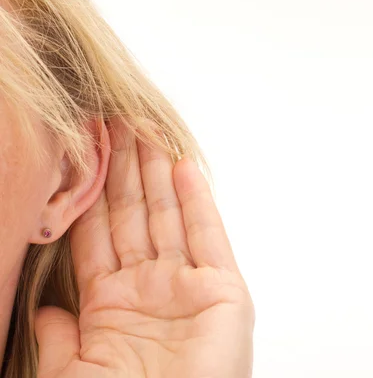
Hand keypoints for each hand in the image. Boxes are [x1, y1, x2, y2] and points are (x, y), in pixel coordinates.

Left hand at [34, 119, 253, 377]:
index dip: (89, 193)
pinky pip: (207, 236)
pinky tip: (182, 167)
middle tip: (115, 122)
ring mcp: (188, 286)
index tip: (82, 154)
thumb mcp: (71, 376)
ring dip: (155, 173)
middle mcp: (151, 289)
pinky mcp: (223, 290)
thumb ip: (58, 339)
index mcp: (112, 306)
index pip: (98, 234)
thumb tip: (48, 307)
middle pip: (133, 215)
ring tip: (144, 128)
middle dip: (123, 169)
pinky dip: (197, 201)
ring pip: (168, 216)